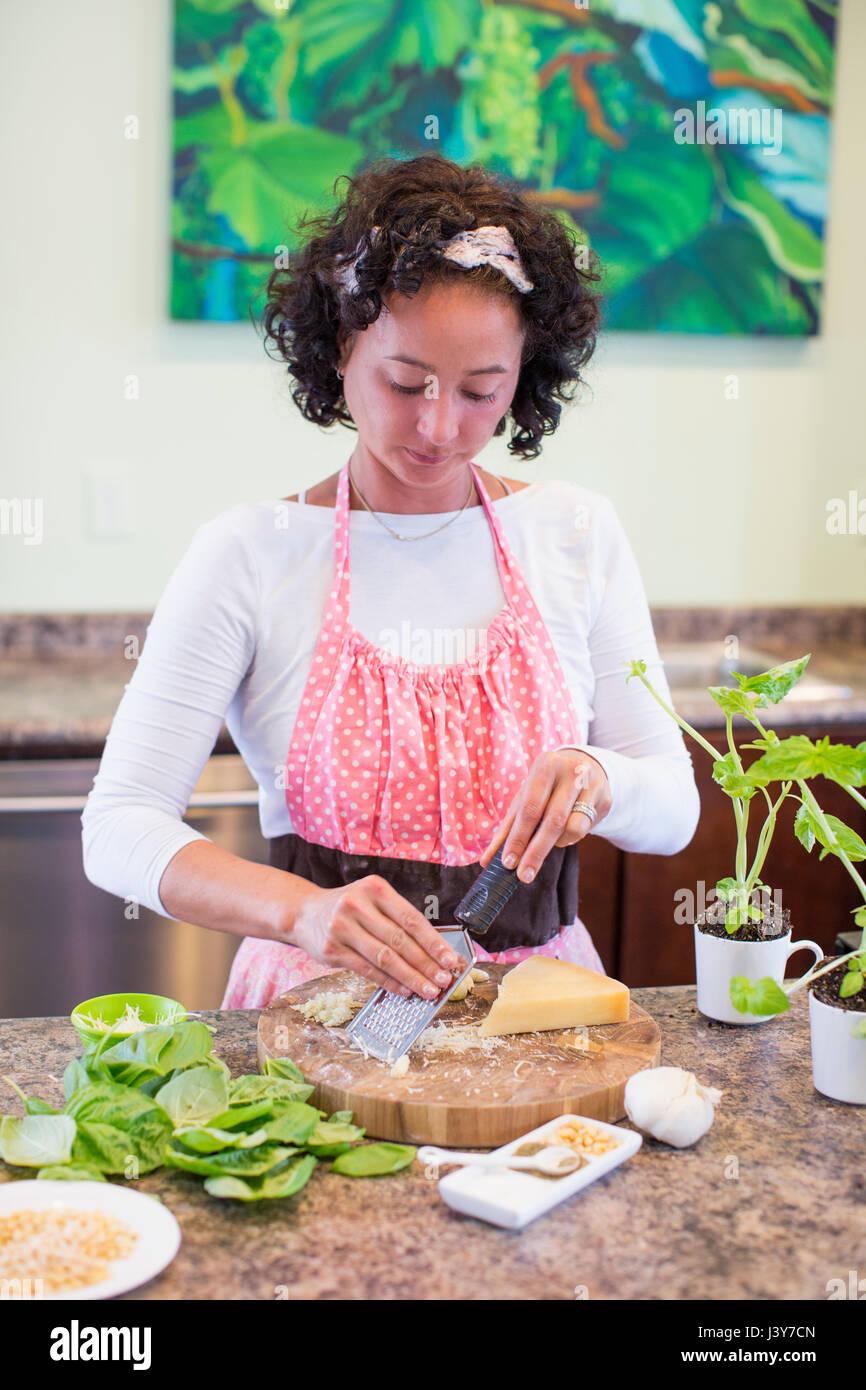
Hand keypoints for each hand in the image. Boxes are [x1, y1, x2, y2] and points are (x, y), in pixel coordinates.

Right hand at [290, 876, 463, 997]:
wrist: (303, 912)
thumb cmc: (349, 908)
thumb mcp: (372, 900)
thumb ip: (398, 919)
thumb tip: (434, 951)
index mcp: (375, 889)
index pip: (411, 918)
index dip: (433, 941)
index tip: (450, 959)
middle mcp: (357, 905)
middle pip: (399, 940)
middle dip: (425, 963)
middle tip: (443, 980)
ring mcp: (342, 928)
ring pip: (384, 958)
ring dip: (410, 977)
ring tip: (428, 990)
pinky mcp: (332, 950)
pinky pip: (367, 970)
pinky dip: (389, 982)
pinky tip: (404, 991)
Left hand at [478, 749, 611, 883]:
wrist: (584, 767)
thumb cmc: (546, 787)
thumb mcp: (525, 798)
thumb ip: (508, 828)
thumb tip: (487, 860)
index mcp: (546, 765)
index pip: (530, 808)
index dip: (518, 838)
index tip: (508, 863)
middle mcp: (572, 771)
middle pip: (553, 821)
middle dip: (536, 852)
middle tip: (524, 875)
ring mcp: (592, 785)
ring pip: (573, 828)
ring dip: (556, 843)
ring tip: (548, 840)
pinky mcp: (606, 800)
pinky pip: (585, 830)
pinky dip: (570, 838)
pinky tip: (565, 830)